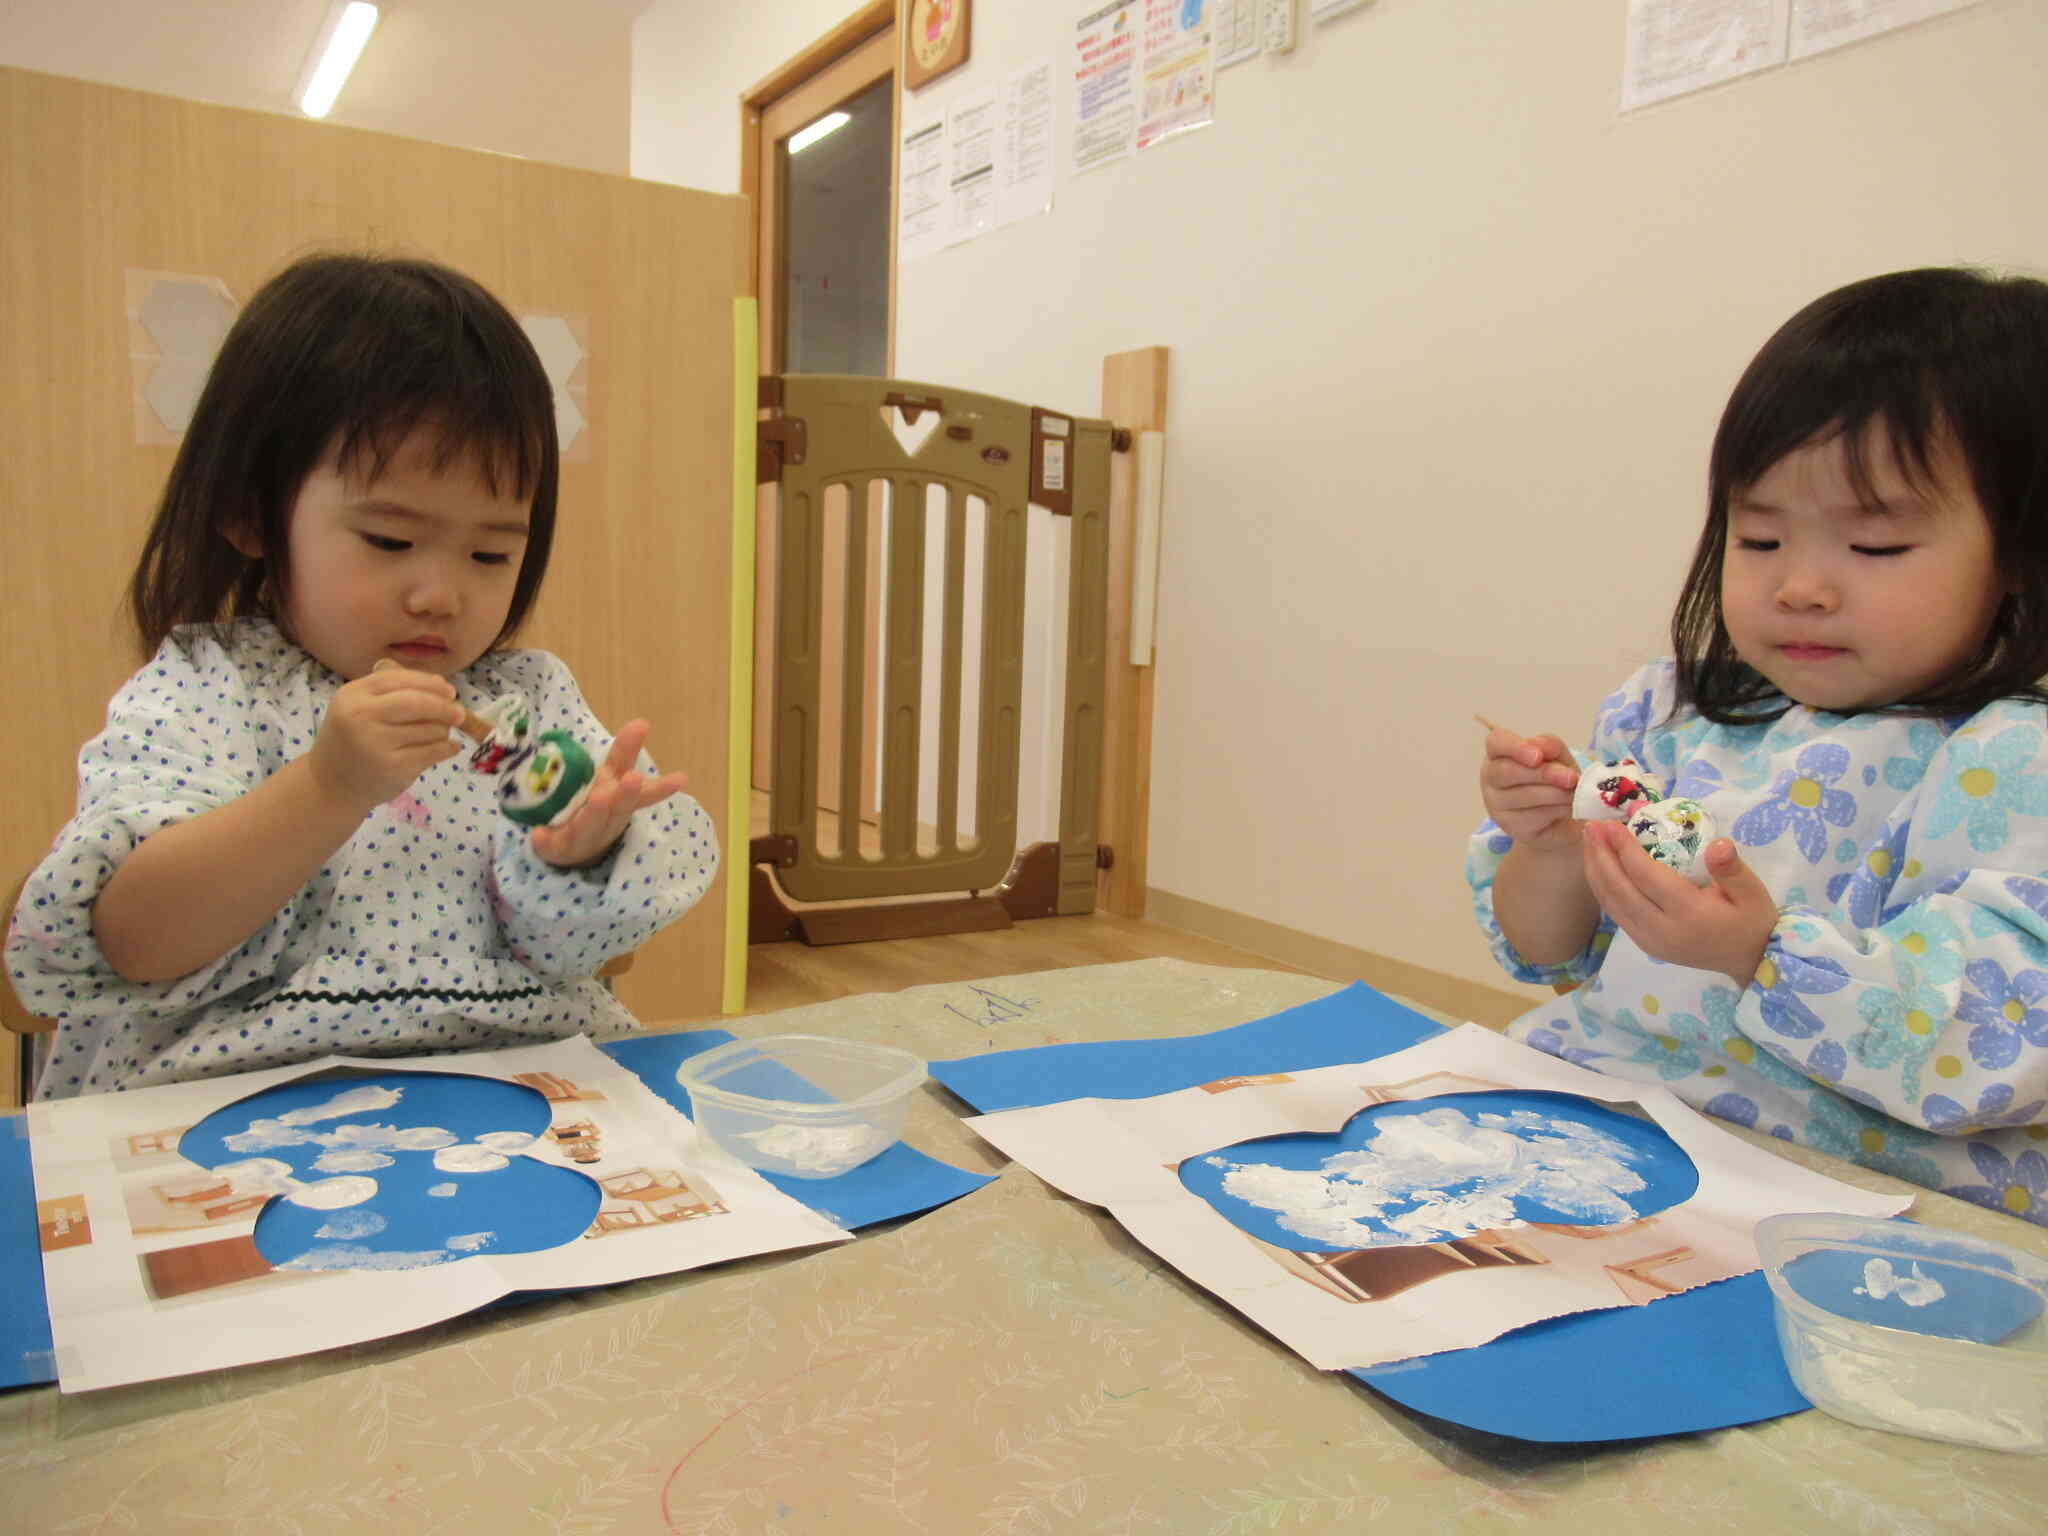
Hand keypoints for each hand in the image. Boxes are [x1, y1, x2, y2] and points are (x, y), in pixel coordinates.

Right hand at [309, 665, 466, 811]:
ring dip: (443, 731)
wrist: (331, 784)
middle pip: (418, 702)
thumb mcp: (358, 708)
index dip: (430, 683)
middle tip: (460, 713)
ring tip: (440, 735)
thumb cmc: (351, 740)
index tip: (449, 691)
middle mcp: (361, 716)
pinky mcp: (392, 767)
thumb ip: (393, 691)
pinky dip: (447, 748)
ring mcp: (375, 743)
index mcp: (353, 695)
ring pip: (429, 728)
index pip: (399, 679)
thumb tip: (440, 684)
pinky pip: (433, 751)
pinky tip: (449, 748)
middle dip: (445, 706)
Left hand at [529, 719, 690, 868]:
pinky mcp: (556, 848)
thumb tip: (642, 722)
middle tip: (633, 778)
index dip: (661, 786)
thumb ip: (624, 753)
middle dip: (626, 793)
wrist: (571, 851)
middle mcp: (606, 820)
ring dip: (594, 813)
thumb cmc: (596, 808)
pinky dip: (545, 840)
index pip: (642, 791)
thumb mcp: (611, 779)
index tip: (682, 778)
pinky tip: (539, 834)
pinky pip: (549, 844)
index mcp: (619, 801)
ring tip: (599, 797)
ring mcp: (582, 836)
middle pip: (618, 808)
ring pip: (589, 826)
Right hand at [1478, 727, 1581, 855]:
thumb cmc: (1554, 781)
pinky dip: (1557, 810)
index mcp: (1499, 753)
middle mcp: (1490, 778)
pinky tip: (1569, 807)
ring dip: (1556, 793)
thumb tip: (1542, 747)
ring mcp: (1496, 804)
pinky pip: (1534, 816)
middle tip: (1571, 778)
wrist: (1561, 819)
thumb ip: (1550, 747)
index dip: (1515, 748)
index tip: (1538, 756)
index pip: (1496, 742)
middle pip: (1507, 771)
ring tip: (1575, 793)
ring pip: (1524, 795)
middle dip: (1543, 774)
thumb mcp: (1558, 757)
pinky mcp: (1510, 825)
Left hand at [1581, 822, 1777, 986]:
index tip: (1612, 824)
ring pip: (1611, 902)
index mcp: (1688, 913)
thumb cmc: (1751, 920)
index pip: (1646, 876)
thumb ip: (1732, 869)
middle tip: (1592, 826)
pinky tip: (1598, 865)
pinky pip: (1615, 913)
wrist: (1750, 960)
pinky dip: (1602, 887)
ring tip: (1589, 840)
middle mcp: (1661, 930)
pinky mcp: (1643, 944)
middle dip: (1601, 855)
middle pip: (1619, 889)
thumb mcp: (1753, 892)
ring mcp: (1648, 940)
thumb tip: (1719, 844)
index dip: (1625, 849)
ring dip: (1596, 869)